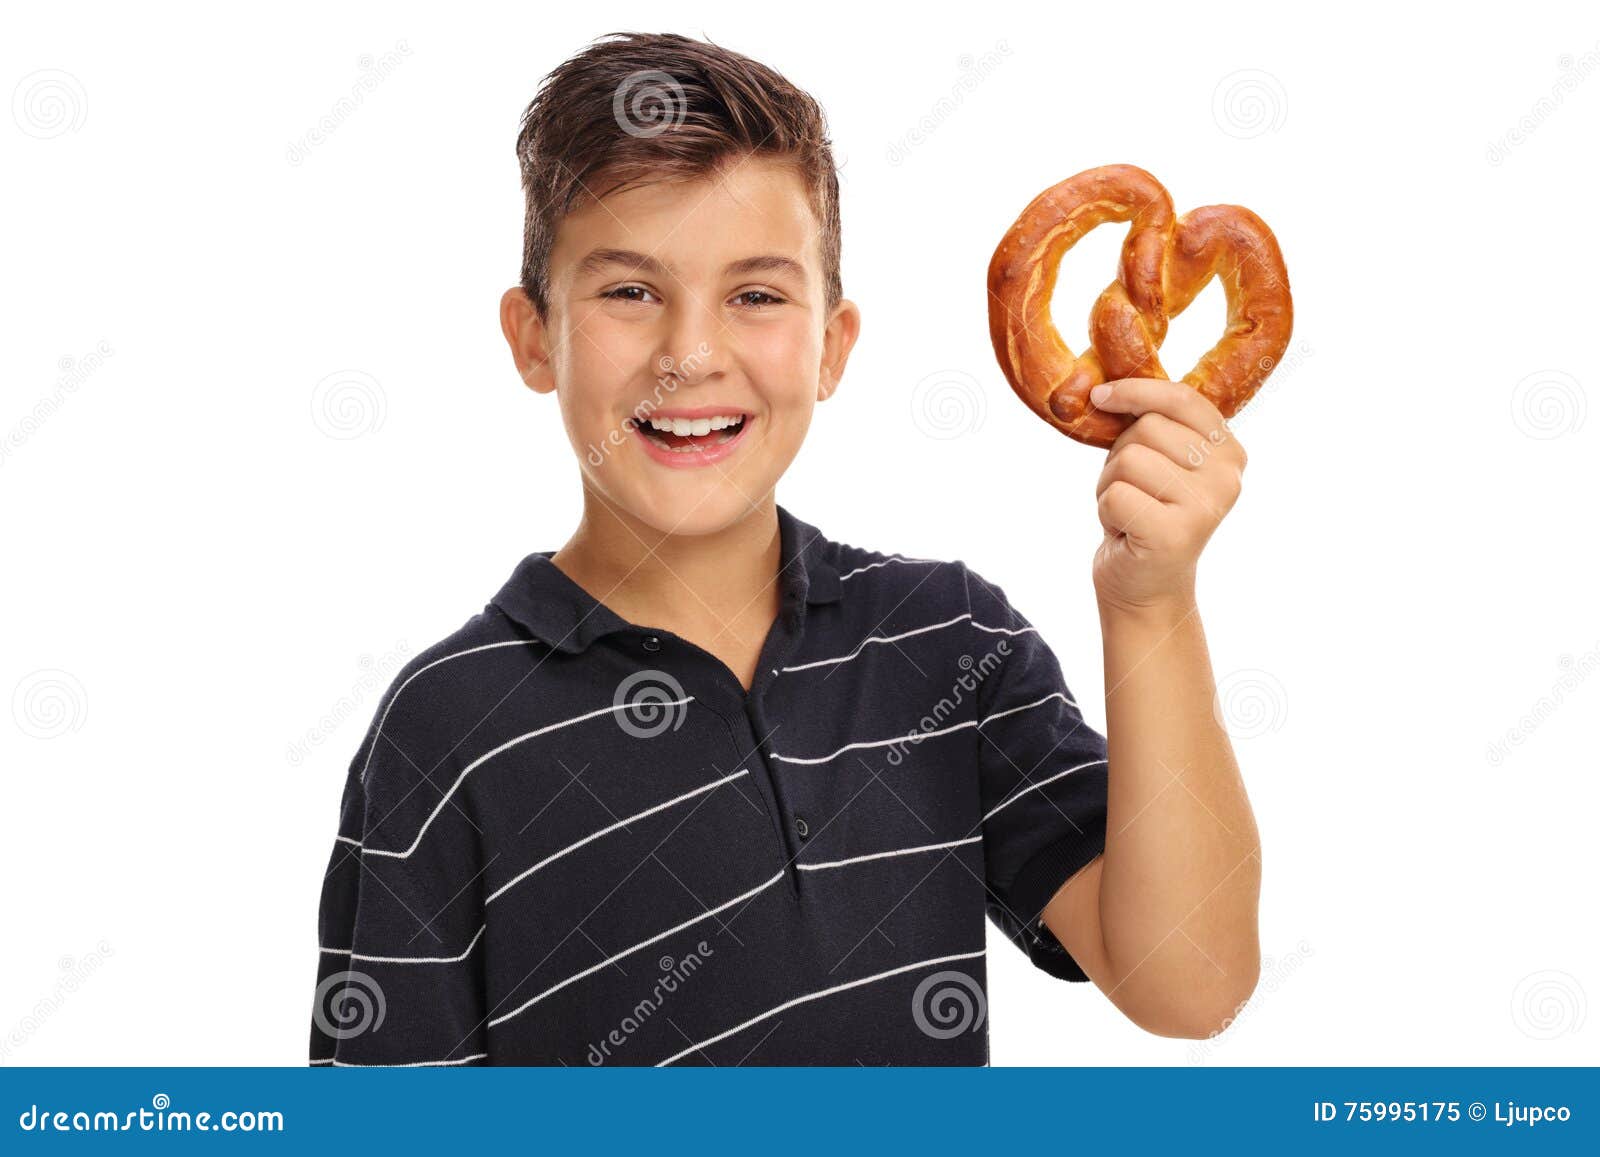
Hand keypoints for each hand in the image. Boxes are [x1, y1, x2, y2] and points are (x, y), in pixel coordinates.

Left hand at [1087, 378, 1247, 615]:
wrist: (1144, 587)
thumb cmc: (1144, 514)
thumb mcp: (1156, 461)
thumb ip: (1151, 423)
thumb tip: (1104, 387)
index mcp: (1229, 452)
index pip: (1182, 399)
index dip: (1136, 391)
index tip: (1101, 394)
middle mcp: (1227, 477)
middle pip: (1147, 428)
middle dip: (1119, 456)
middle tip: (1133, 492)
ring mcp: (1205, 506)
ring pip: (1128, 459)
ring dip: (1110, 485)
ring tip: (1130, 512)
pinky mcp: (1175, 534)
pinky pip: (1115, 495)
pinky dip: (1106, 511)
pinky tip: (1125, 532)